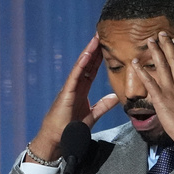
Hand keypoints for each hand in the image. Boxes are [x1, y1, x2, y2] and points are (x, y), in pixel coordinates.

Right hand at [29, 35, 118, 160]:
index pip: (92, 70)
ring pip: (81, 66)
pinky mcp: (66, 93)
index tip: (107, 45)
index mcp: (81, 90)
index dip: (99, 58)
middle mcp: (75, 86)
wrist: (57, 140)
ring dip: (89, 52)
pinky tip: (87, 54)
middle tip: (102, 33)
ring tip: (96, 38)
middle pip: (87, 64)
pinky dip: (81, 65)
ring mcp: (70, 88)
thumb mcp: (92, 115)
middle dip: (95, 49)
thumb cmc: (70, 129)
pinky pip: (75, 76)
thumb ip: (103, 105)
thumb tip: (116, 97)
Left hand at [130, 32, 173, 145]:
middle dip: (166, 45)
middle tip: (160, 34)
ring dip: (155, 52)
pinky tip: (134, 62)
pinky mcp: (161, 98)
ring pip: (162, 66)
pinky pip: (149, 82)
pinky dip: (141, 71)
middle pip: (173, 60)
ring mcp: (170, 89)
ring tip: (149, 41)